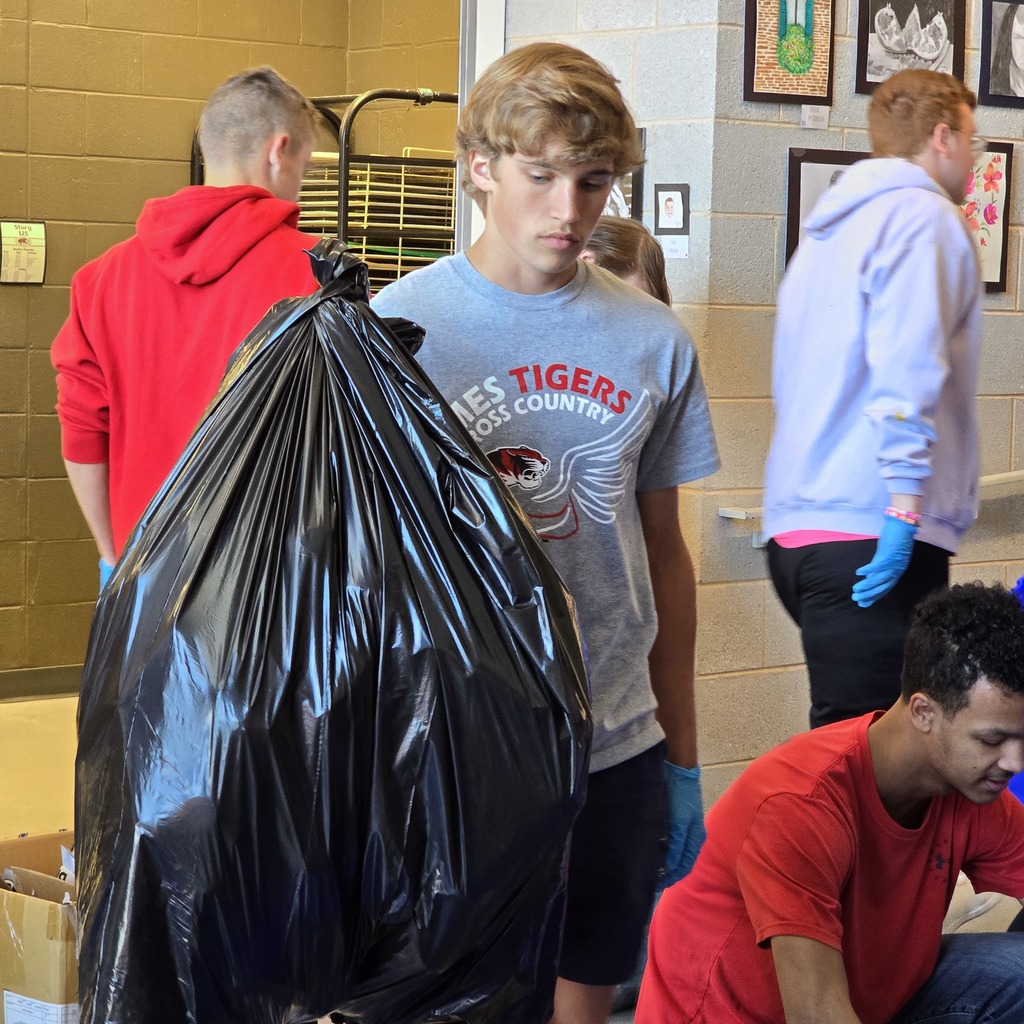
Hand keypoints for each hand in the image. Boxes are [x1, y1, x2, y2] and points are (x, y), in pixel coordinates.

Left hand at [660, 761, 704, 889]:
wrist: (678, 770)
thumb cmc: (682, 796)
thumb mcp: (679, 822)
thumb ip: (676, 844)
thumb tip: (669, 867)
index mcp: (696, 838)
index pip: (685, 865)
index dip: (673, 877)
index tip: (658, 885)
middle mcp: (690, 835)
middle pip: (680, 861)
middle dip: (668, 872)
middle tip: (651, 880)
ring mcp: (682, 827)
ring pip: (673, 852)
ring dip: (663, 862)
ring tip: (649, 868)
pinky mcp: (673, 819)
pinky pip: (668, 841)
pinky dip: (661, 849)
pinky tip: (650, 851)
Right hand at [851, 514, 916, 607]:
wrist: (903, 525)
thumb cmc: (896, 538)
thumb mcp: (889, 556)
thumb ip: (881, 566)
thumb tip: (869, 576)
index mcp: (897, 571)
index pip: (885, 588)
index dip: (874, 597)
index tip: (863, 604)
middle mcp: (896, 570)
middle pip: (882, 587)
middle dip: (869, 594)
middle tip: (857, 600)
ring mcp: (893, 564)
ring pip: (879, 579)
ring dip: (866, 586)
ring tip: (855, 590)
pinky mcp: (888, 555)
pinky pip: (877, 566)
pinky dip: (868, 570)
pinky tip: (858, 573)